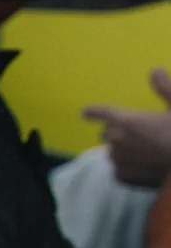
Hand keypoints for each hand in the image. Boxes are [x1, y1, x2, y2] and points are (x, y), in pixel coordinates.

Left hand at [83, 69, 170, 186]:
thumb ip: (165, 88)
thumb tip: (154, 71)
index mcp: (128, 120)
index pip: (102, 112)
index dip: (94, 111)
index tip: (85, 112)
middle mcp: (117, 140)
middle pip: (108, 133)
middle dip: (118, 132)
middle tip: (142, 135)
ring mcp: (118, 160)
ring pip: (113, 152)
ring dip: (123, 150)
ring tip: (147, 151)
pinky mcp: (123, 177)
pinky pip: (118, 169)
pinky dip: (128, 167)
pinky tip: (145, 166)